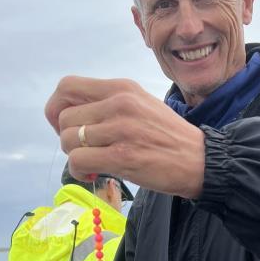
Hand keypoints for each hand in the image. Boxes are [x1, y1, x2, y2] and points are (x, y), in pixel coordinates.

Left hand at [45, 77, 205, 198]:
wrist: (201, 160)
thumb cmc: (169, 137)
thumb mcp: (141, 105)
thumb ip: (109, 104)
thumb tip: (73, 117)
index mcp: (122, 88)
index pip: (67, 86)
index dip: (58, 108)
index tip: (69, 126)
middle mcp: (119, 103)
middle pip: (64, 117)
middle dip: (69, 138)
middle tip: (86, 150)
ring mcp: (121, 129)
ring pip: (69, 140)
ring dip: (75, 156)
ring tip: (93, 163)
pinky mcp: (123, 156)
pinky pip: (79, 160)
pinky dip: (80, 171)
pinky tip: (94, 174)